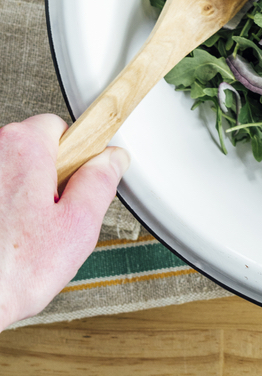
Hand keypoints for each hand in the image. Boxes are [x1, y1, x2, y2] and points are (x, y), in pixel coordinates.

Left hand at [0, 114, 129, 329]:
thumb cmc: (5, 272)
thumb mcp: (77, 226)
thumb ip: (100, 182)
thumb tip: (111, 160)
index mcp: (22, 146)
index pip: (61, 127)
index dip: (75, 157)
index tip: (77, 180)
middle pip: (32, 152)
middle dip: (46, 181)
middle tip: (51, 219)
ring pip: (9, 177)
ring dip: (18, 200)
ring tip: (22, 238)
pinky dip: (1, 214)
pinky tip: (3, 242)